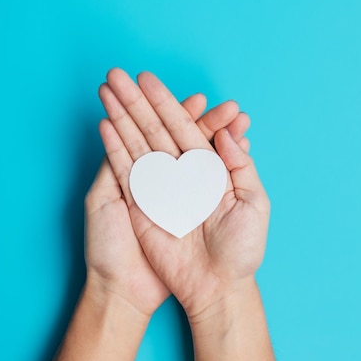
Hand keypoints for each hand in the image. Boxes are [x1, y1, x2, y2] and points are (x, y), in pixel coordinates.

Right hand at [98, 68, 269, 319]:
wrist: (217, 287)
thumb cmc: (242, 250)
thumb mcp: (254, 203)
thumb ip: (241, 165)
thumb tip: (228, 134)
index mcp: (209, 169)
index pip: (188, 128)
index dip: (171, 104)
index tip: (153, 81)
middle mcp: (183, 173)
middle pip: (157, 129)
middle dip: (140, 101)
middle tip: (124, 73)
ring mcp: (160, 188)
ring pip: (138, 144)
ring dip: (122, 116)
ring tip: (108, 88)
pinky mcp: (141, 206)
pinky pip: (126, 171)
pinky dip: (114, 148)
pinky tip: (105, 124)